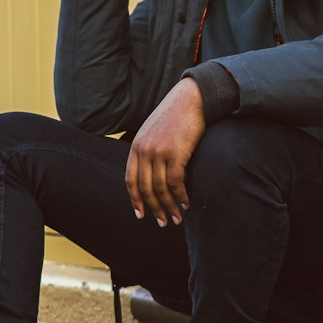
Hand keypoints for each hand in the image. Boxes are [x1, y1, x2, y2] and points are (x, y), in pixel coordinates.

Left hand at [126, 79, 205, 226]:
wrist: (191, 99)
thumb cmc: (176, 116)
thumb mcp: (154, 131)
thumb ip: (149, 150)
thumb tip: (151, 174)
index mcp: (136, 146)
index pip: (130, 180)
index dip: (135, 200)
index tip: (141, 215)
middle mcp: (144, 150)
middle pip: (145, 188)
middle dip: (155, 209)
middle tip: (164, 223)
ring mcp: (159, 152)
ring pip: (160, 188)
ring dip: (170, 207)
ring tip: (178, 219)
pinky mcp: (176, 153)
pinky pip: (176, 183)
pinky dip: (181, 196)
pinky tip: (187, 204)